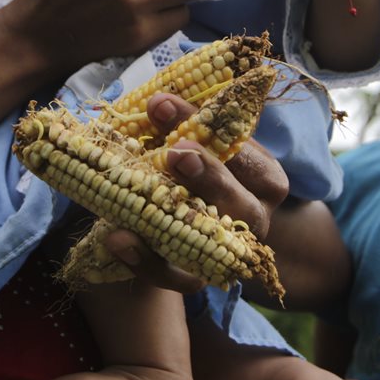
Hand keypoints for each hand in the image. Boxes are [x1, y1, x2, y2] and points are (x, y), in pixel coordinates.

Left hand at [102, 92, 289, 292]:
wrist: (179, 220)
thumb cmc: (193, 168)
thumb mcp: (196, 142)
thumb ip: (184, 125)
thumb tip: (156, 102)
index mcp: (263, 177)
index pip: (241, 149)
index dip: (204, 125)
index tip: (162, 104)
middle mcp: (254, 216)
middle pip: (241, 203)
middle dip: (210, 175)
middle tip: (175, 152)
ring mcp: (228, 252)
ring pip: (214, 245)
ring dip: (179, 221)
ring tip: (140, 204)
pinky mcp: (197, 276)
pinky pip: (177, 277)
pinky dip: (146, 260)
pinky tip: (116, 238)